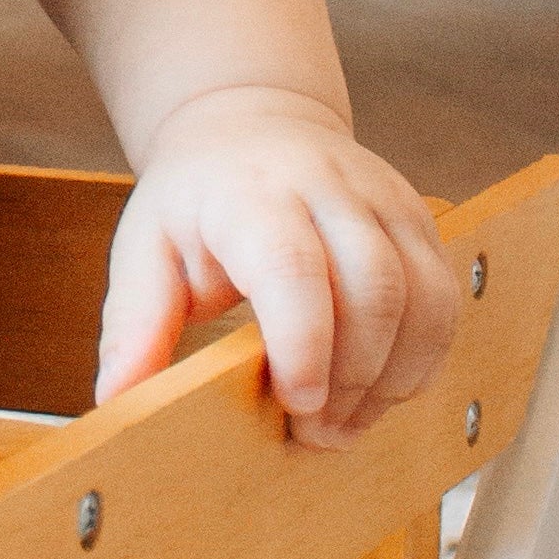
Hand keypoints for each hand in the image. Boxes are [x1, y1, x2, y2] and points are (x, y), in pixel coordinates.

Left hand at [96, 88, 458, 435]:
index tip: (296, 405)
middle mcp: (328, 187)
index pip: (294, 266)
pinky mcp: (419, 219)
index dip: (305, 344)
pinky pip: (445, 297)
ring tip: (347, 421)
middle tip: (316, 433)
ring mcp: (383, 199)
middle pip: (375, 288)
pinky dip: (422, 358)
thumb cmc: (197, 198)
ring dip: (394, 377)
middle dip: (354, 378)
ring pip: (424, 296)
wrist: (251, 125)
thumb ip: (135, 325)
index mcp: (250, 194)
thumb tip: (114, 401)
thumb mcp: (146, 249)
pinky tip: (379, 389)